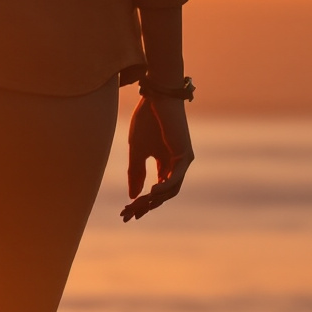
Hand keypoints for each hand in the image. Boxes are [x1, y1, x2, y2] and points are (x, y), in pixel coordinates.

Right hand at [120, 90, 190, 220]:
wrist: (157, 98)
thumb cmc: (147, 120)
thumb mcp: (137, 151)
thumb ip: (136, 173)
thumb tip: (133, 196)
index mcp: (165, 164)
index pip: (156, 190)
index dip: (141, 203)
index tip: (126, 212)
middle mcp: (177, 165)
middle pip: (163, 194)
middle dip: (145, 206)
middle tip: (128, 214)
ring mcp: (183, 161)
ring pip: (169, 190)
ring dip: (152, 199)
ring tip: (136, 205)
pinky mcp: (185, 155)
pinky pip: (175, 178)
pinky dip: (164, 186)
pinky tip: (151, 192)